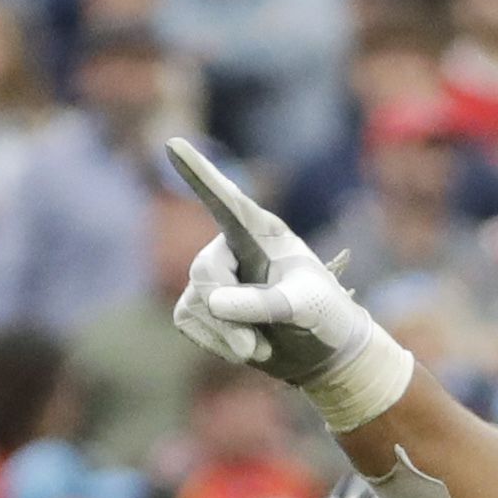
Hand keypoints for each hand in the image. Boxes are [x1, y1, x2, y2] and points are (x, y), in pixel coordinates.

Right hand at [166, 137, 414, 429]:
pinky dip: (215, 343)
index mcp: (262, 233)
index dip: (199, 172)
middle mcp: (232, 245)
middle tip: (254, 346)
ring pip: (194, 302)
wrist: (323, 354)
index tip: (174, 143)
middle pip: (205, 274)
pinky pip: (186, 321)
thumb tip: (214, 302)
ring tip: (260, 345)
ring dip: (226, 335)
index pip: (226, 200)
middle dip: (227, 316)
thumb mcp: (304, 308)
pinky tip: (244, 347)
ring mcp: (214, 275)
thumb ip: (263, 303)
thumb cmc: (324, 317)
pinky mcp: (202, 304)